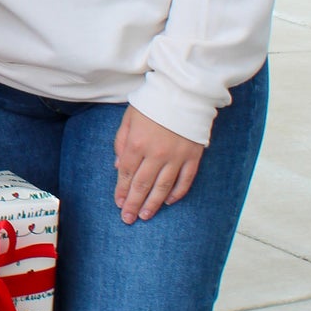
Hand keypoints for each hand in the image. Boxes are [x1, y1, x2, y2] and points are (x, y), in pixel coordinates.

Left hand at [113, 106, 204, 223]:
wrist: (184, 92)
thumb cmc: (152, 103)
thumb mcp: (129, 119)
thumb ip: (121, 143)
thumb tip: (117, 167)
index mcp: (137, 143)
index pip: (125, 173)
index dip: (121, 190)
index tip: (118, 203)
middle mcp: (156, 153)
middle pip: (142, 185)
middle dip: (133, 204)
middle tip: (128, 219)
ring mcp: (176, 156)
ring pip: (163, 187)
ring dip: (153, 204)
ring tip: (145, 216)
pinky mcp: (193, 156)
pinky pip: (185, 180)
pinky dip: (177, 193)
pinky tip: (169, 202)